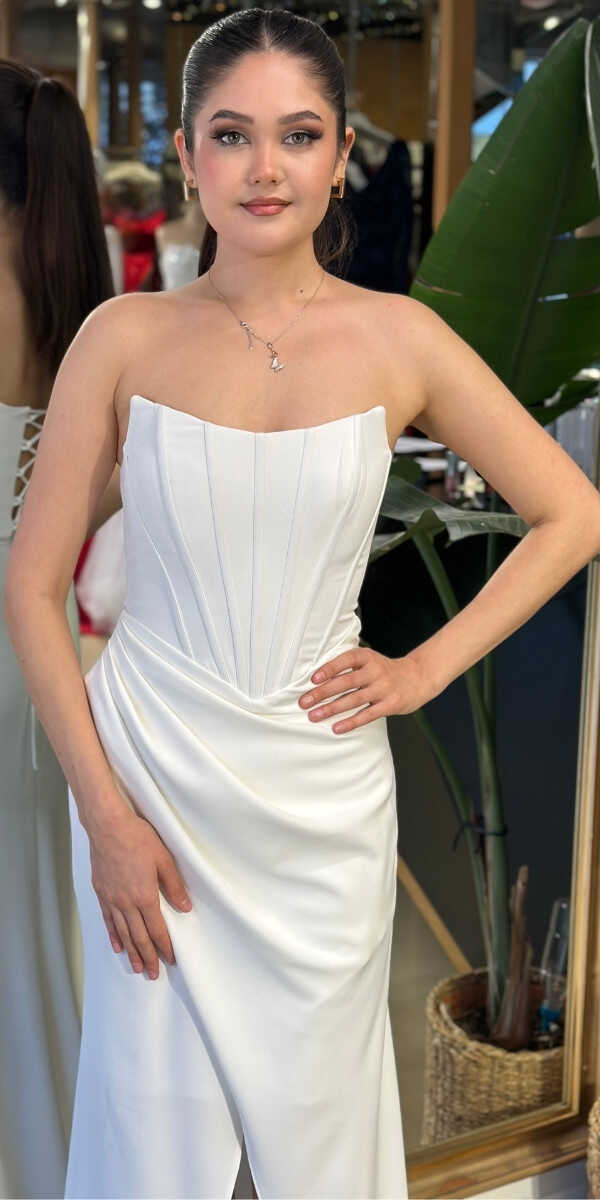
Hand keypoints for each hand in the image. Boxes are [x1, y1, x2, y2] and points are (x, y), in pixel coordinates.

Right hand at [89, 809, 192, 979]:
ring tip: (137, 968)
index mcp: (145, 896)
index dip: (164, 946)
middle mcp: (127, 903)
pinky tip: (118, 946)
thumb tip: (185, 908)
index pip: (157, 928)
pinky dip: (113, 935)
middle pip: (139, 937)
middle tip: (153, 974)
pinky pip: (108, 920)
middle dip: (148, 957)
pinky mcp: (101, 893)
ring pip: (123, 933)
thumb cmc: (138, 839)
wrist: (108, 826)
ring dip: (132, 952)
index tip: (170, 959)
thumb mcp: (164, 859)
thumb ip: (175, 885)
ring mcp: (112, 899)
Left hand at [298, 647, 431, 732]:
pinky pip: (367, 715)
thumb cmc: (384, 671)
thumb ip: (349, 667)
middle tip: (304, 702)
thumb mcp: (369, 661)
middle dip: (322, 692)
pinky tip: (336, 728)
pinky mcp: (390, 704)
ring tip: (314, 716)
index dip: (329, 669)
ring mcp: (383, 688)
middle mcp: (375, 671)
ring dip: (331, 709)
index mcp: (367, 657)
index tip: (313, 679)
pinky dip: (351, 722)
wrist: (418, 678)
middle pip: (345, 682)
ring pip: (353, 699)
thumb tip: (317, 680)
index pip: (345, 660)